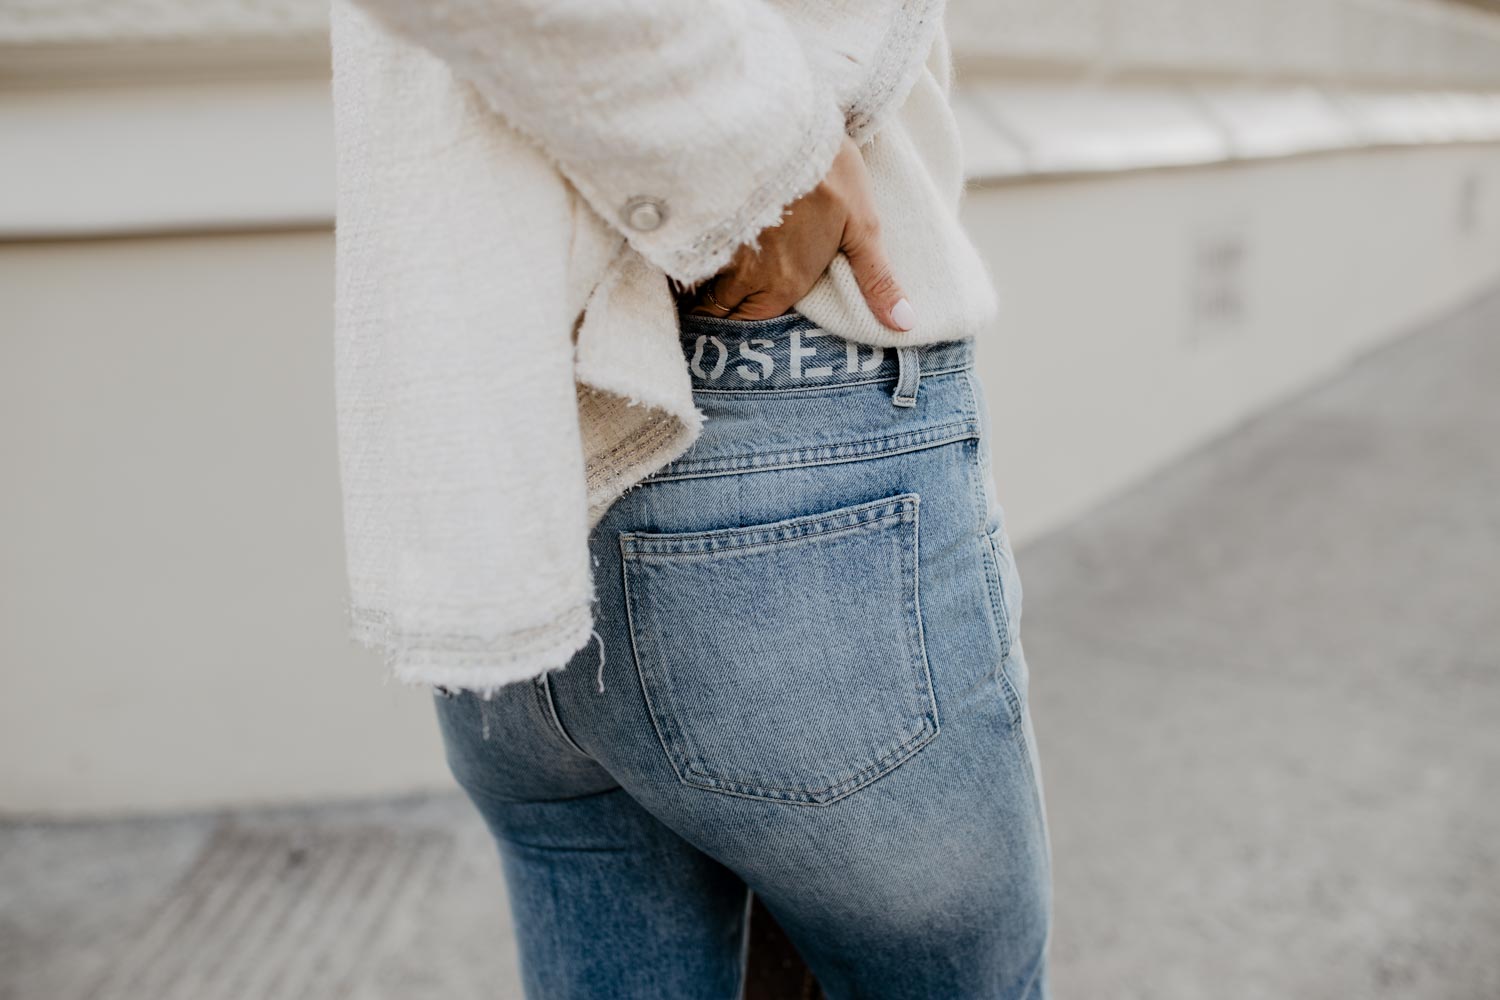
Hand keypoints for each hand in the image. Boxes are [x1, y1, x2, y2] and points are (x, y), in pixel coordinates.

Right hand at [681, 134, 915, 331]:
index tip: (738, 314)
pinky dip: (686, 254)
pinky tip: (692, 241)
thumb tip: (904, 325)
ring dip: (697, 283)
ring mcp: (717, 247)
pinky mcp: (698, 219)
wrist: (785, 121)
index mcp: (784, 284)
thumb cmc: (828, 174)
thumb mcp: (863, 227)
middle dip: (714, 308)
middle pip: (715, 309)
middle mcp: (745, 275)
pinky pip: (684, 252)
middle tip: (718, 299)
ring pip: (696, 283)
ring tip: (705, 272)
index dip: (741, 322)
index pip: (749, 323)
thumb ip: (876, 280)